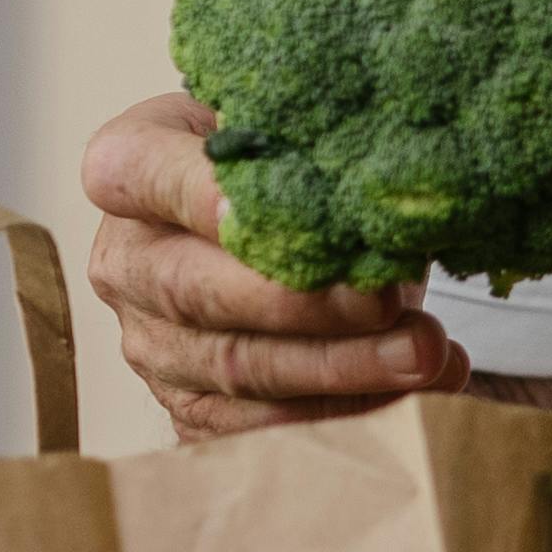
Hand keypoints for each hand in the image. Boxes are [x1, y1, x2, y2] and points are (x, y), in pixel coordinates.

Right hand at [81, 91, 464, 440]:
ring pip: (238, 368)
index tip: (270, 210)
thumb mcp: (292, 127)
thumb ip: (313, 144)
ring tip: (425, 354)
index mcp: (129, 169)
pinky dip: (346, 412)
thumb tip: (386, 190)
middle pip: (195, 291)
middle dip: (301, 303)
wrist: (290, 227)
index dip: (197, 192)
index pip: (134, 173)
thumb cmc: (290, 164)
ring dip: (340, 368)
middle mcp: (126, 262)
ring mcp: (152, 342)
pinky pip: (263, 424)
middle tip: (385, 300)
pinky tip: (414, 392)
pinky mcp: (192, 405)